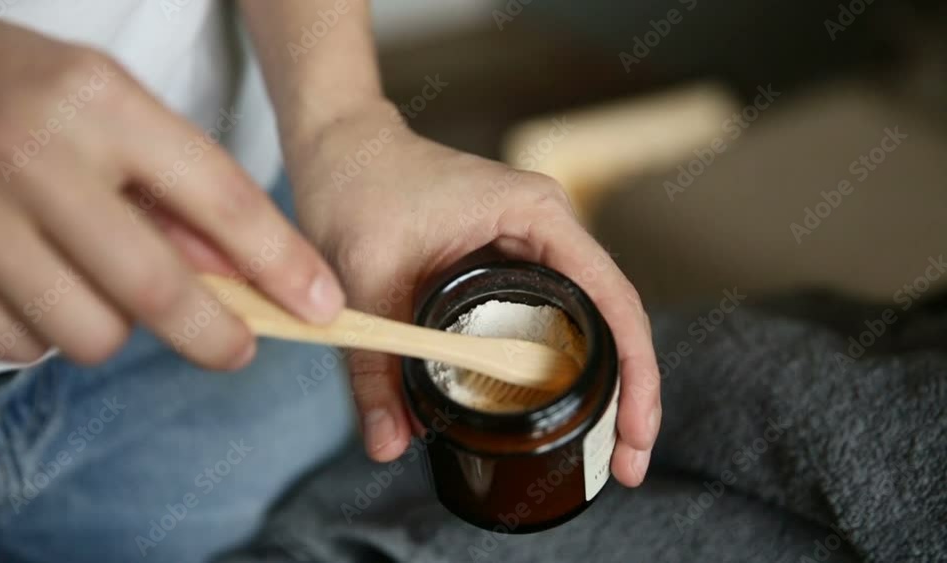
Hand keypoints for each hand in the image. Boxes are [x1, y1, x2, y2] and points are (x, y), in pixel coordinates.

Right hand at [0, 11, 343, 368]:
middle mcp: (29, 155)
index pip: (218, 198)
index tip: (321, 306)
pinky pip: (24, 346)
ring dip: (116, 324)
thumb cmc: (22, 94)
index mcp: (96, 99)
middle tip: (239, 348)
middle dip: (217, 334)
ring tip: (95, 279)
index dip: (282, 263)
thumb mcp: (108, 107)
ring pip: (92, 333)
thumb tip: (239, 277)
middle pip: (156, 288)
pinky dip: (47, 329)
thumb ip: (174, 188)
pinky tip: (34, 282)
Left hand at [285, 102, 660, 486]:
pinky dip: (567, 365)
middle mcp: (549, 226)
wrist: (340, 147)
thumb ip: (373, 367)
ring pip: (591, 321)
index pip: (611, 300)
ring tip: (609, 449)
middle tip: (625, 462)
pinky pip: (556, 317)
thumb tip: (389, 445)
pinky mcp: (512, 260)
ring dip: (606, 384)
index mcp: (536, 214)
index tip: (635, 433)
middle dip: (629, 393)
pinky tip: (564, 408)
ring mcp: (535, 243)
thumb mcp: (365, 278)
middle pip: (614, 318)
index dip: (635, 373)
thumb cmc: (358, 184)